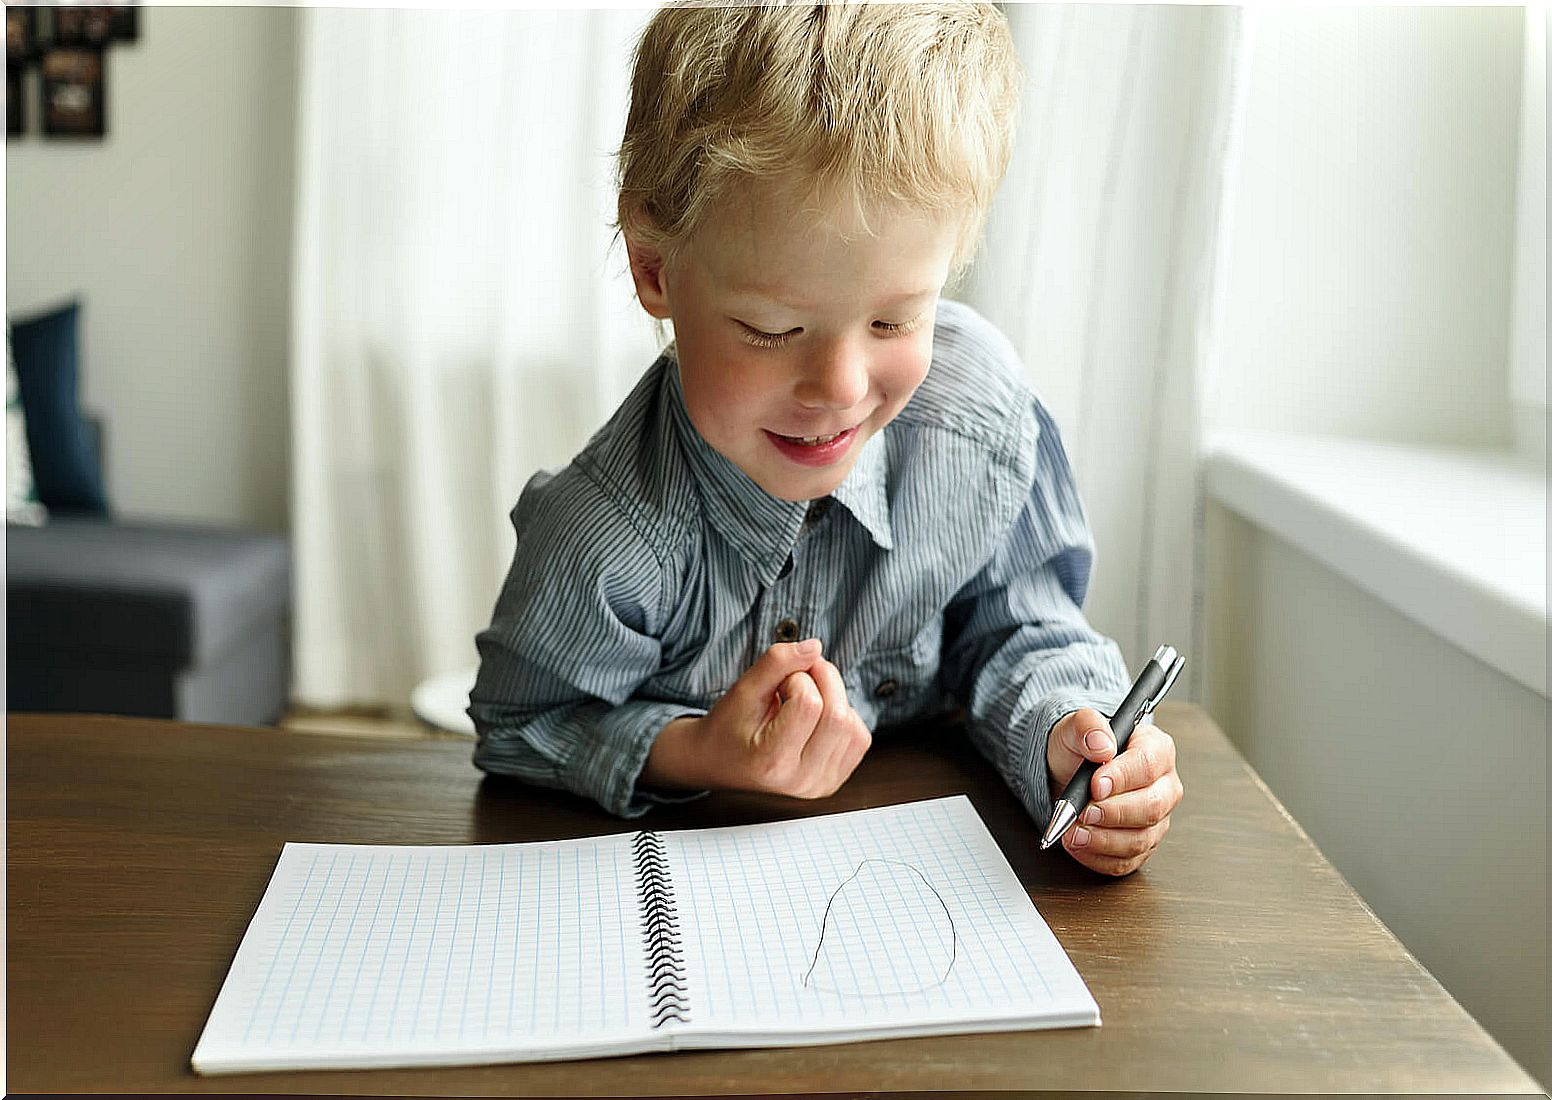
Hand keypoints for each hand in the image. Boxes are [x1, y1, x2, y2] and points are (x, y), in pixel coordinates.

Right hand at [642, 639, 871, 798]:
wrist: (719, 764)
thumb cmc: (727, 727)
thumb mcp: (743, 690)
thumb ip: (776, 662)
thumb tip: (815, 647)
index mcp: (772, 762)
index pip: (809, 703)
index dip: (797, 679)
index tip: (777, 683)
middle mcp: (800, 781)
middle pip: (838, 716)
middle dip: (822, 681)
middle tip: (796, 679)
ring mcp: (819, 785)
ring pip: (853, 726)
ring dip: (834, 698)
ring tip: (803, 699)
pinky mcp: (833, 782)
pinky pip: (860, 738)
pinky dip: (844, 717)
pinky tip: (817, 718)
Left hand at [1045, 707, 1181, 875]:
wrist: (1067, 771)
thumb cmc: (1080, 748)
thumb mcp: (1075, 727)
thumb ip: (1087, 726)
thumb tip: (1101, 744)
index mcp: (1156, 749)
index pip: (1148, 765)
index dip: (1121, 778)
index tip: (1094, 785)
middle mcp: (1163, 786)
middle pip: (1152, 807)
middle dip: (1113, 813)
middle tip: (1083, 811)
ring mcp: (1156, 819)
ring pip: (1140, 839)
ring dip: (1103, 840)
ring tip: (1073, 832)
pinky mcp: (1141, 844)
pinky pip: (1126, 861)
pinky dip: (1098, 858)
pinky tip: (1078, 846)